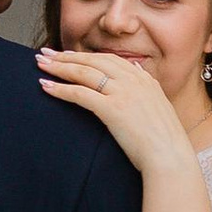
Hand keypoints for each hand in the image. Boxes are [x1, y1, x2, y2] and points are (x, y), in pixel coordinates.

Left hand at [37, 45, 198, 175]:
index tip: (67, 54)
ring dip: (59, 67)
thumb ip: (146, 85)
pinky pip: (80, 94)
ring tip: (41, 65)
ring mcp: (123, 93)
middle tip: (46, 54)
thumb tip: (135, 68)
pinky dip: (61, 89)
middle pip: (93, 61)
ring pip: (84, 73)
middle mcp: (134, 81)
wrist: (170, 157)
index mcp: (144, 79)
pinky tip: (46, 87)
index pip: (109, 59)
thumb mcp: (159, 104)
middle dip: (67, 56)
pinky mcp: (113, 109)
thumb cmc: (164, 140)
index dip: (85, 55)